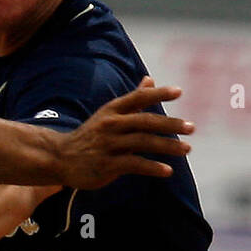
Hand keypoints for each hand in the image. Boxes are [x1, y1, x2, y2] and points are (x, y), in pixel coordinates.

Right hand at [58, 76, 193, 189]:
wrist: (59, 158)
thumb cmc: (90, 136)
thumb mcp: (108, 114)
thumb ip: (133, 100)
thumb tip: (150, 79)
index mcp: (111, 111)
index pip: (137, 98)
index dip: (158, 93)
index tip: (179, 92)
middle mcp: (110, 125)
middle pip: (145, 121)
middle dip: (170, 124)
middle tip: (191, 128)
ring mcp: (107, 145)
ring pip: (142, 142)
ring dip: (167, 145)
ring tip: (186, 149)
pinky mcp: (106, 164)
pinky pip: (133, 164)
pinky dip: (152, 167)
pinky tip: (167, 170)